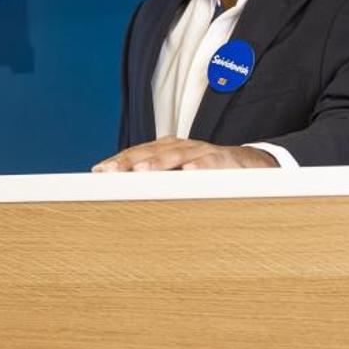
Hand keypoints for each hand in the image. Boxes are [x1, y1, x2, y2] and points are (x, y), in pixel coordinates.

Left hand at [92, 138, 279, 171]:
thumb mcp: (177, 177)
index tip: (98, 172)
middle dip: (129, 162)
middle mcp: (180, 147)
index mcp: (166, 150)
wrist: (249, 165)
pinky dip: (200, 166)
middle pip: (150, 152)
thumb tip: (120, 200)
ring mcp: (201, 152)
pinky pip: (211, 162)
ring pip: (177, 155)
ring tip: (141, 171)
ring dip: (158, 163)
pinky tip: (190, 172)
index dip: (118, 161)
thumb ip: (154, 184)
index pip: (137, 154)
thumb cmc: (206, 173)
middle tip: (110, 172)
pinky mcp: (224, 160)